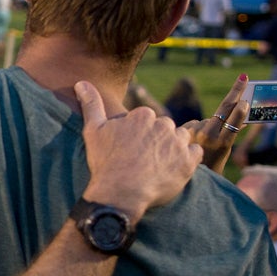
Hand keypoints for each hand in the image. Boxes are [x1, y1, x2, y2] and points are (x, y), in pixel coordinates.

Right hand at [77, 81, 201, 222]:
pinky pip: (195, 152)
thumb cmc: (105, 161)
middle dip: (156, 139)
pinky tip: (173, 167)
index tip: (130, 148)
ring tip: (158, 164)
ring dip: (172, 147)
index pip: (146, 119)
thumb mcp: (93, 130)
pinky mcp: (189, 161)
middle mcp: (163, 125)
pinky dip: (187, 158)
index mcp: (142, 114)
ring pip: (180, 138)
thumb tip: (81, 82)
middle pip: (164, 128)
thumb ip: (91, 103)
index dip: (137, 134)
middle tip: (142, 158)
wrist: (120, 193)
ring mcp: (177, 143)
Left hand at [182, 74, 248, 174]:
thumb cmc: (211, 165)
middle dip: (236, 92)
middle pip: (224, 109)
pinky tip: (194, 142)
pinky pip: (194, 123)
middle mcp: (209, 136)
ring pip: (206, 119)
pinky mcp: (183, 130)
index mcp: (223, 144)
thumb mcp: (225, 152)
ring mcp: (194, 132)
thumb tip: (235, 112)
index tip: (245, 101)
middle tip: (244, 78)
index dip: (241, 111)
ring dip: (208, 126)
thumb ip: (228, 133)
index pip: (235, 123)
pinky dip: (197, 129)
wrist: (188, 178)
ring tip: (204, 145)